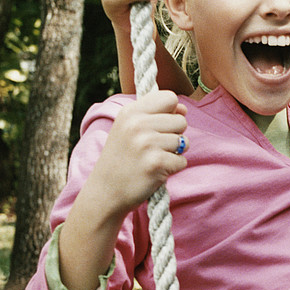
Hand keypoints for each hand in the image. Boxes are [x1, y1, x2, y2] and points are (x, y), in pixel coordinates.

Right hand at [86, 90, 188, 216]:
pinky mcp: (156, 163)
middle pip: (181, 120)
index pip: (170, 97)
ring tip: (153, 158)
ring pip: (184, 141)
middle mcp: (137, 124)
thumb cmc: (121, 159)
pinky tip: (155, 171)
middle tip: (154, 148)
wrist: (105, 192)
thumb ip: (155, 115)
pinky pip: (182, 161)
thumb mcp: (128, 128)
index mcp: (130, 111)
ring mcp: (147, 143)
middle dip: (174, 135)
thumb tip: (184, 110)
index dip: (172, 112)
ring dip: (174, 153)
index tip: (160, 125)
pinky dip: (173, 168)